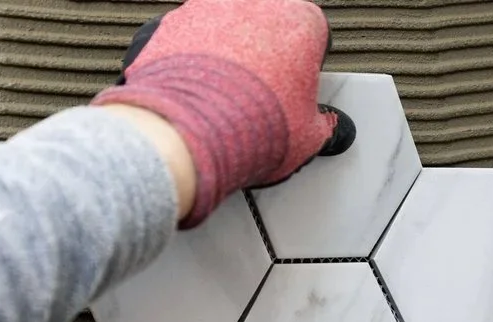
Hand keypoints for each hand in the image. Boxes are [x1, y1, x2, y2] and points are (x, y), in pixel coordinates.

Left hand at [92, 0, 355, 227]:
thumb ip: (322, 123)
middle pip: (266, 28)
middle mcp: (254, 4)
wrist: (192, 132)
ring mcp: (208, 9)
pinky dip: (190, 64)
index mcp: (300, 19)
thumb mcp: (309, 137)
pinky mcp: (169, 24)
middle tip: (262, 97)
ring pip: (224, 31)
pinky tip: (196, 97)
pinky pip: (186, 42)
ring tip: (226, 101)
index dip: (306, 67)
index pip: (312, 35)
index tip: (298, 90)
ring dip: (226, 58)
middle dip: (264, 58)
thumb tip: (324, 127)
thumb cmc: (253, 126)